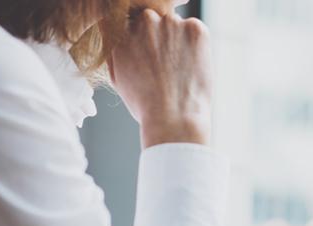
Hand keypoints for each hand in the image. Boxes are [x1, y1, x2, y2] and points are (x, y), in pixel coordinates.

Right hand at [108, 8, 212, 147]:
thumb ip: (116, 50)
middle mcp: (144, 21)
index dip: (143, 40)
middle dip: (160, 37)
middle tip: (166, 65)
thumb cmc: (146, 104)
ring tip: (179, 71)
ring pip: (176, 25)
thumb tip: (117, 35)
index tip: (150, 55)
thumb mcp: (118, 77)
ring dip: (178, 40)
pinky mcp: (195, 28)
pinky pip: (196, 30)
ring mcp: (171, 23)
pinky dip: (196, 45)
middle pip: (154, 20)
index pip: (132, 22)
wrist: (172, 117)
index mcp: (123, 31)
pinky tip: (191, 67)